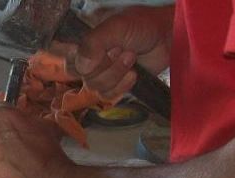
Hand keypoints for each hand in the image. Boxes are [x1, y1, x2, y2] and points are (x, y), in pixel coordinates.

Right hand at [57, 6, 173, 98]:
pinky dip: (123, 85)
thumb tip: (82, 68)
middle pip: (83, 76)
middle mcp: (91, 60)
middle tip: (121, 49)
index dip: (77, 63)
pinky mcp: (117, 85)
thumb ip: (94, 44)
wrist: (167, 37)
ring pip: (96, 87)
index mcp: (85, 43)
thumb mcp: (116, 27)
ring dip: (116, 73)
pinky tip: (134, 73)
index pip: (67, 60)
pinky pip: (109, 95)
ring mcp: (104, 74)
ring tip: (131, 57)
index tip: (95, 56)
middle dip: (105, 65)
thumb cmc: (141, 26)